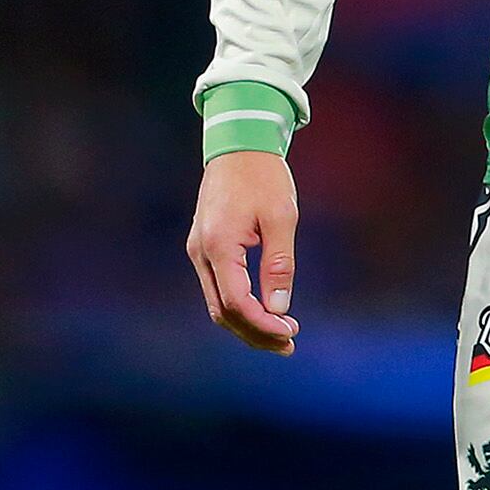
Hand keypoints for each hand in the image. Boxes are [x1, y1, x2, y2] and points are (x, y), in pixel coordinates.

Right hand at [187, 150, 302, 353]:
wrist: (238, 144)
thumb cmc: (263, 176)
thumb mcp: (281, 217)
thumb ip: (279, 264)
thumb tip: (280, 307)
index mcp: (218, 246)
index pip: (237, 303)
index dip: (263, 325)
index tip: (291, 331)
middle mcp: (201, 253)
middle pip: (223, 312)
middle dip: (255, 333)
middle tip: (288, 344)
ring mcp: (198, 250)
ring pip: (217, 304)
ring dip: (246, 323)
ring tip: (280, 335)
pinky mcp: (203, 247)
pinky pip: (217, 288)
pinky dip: (238, 306)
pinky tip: (262, 311)